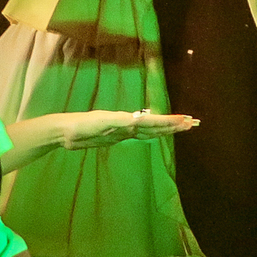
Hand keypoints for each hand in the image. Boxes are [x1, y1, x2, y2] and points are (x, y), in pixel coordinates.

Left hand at [61, 110, 198, 149]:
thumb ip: (118, 122)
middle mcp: (128, 124)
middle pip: (155, 125)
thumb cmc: (80, 127)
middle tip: (193, 123)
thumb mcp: (99, 124)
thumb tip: (137, 120)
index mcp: (126, 120)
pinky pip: (140, 135)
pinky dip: (152, 135)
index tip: (185, 121)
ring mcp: (122, 130)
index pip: (152, 122)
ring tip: (182, 126)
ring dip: (165, 129)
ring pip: (149, 130)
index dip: (168, 122)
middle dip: (173, 125)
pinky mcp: (116, 136)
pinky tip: (156, 135)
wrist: (64, 131)